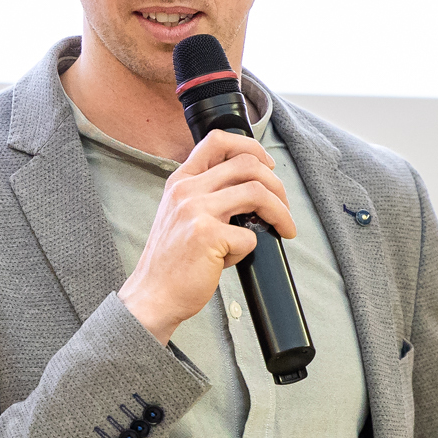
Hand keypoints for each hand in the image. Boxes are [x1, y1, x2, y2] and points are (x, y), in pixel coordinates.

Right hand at [117, 130, 296, 342]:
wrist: (153, 296)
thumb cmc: (171, 262)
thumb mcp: (179, 216)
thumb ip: (206, 197)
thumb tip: (252, 191)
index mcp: (180, 181)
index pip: (218, 141)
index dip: (251, 147)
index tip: (267, 167)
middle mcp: (186, 190)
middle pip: (247, 164)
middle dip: (277, 185)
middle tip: (284, 208)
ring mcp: (195, 210)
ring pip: (257, 193)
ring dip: (280, 213)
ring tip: (284, 228)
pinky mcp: (207, 235)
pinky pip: (249, 237)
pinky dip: (247, 251)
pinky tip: (230, 260)